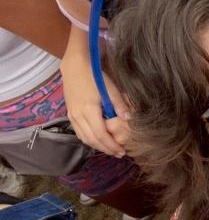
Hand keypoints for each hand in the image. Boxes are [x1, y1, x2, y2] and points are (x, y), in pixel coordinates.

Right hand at [60, 40, 130, 156]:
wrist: (75, 65)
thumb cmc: (95, 76)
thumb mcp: (110, 88)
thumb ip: (119, 104)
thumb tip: (129, 119)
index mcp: (88, 110)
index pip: (100, 135)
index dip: (111, 145)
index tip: (121, 152)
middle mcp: (78, 116)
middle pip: (91, 139)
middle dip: (105, 149)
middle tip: (118, 154)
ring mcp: (72, 115)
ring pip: (84, 137)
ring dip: (96, 145)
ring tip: (109, 149)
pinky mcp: (70, 113)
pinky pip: (78, 131)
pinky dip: (88, 139)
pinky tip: (97, 140)